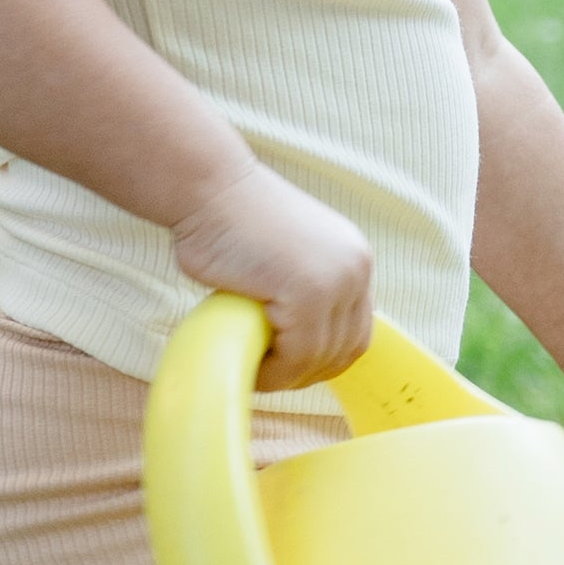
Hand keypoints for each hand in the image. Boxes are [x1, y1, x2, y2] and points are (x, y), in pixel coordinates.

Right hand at [171, 155, 377, 390]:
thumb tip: (300, 344)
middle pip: (345, 349)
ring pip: (320, 357)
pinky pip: (296, 356)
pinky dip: (273, 372)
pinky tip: (251, 366)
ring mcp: (336, 280)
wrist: (205, 189)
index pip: (358, 330)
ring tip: (255, 371)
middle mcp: (356, 268)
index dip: (326, 358)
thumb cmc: (229, 222)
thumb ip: (304, 289)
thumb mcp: (287, 258)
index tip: (291, 368)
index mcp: (354, 258)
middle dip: (307, 372)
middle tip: (269, 375)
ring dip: (286, 376)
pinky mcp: (309, 294)